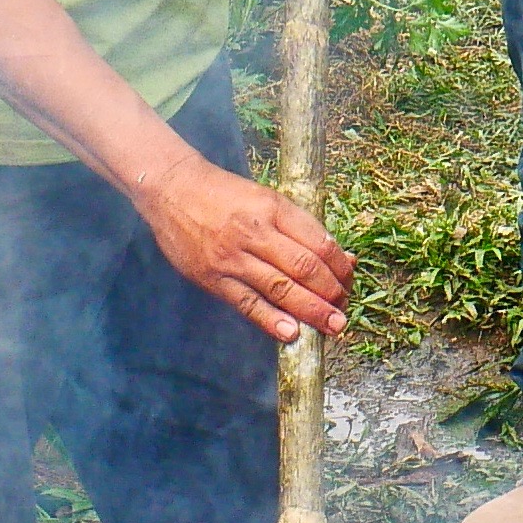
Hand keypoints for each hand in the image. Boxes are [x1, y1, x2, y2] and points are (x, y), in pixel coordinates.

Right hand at [131, 152, 356, 343]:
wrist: (172, 189)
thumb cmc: (225, 194)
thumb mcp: (266, 199)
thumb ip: (299, 227)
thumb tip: (340, 257)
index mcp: (273, 208)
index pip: (318, 242)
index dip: (340, 267)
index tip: (349, 281)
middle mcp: (255, 232)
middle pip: (304, 268)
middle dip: (331, 293)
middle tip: (344, 309)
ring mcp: (232, 257)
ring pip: (280, 288)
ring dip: (311, 310)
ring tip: (333, 325)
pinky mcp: (212, 277)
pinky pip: (247, 303)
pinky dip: (271, 320)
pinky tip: (291, 333)